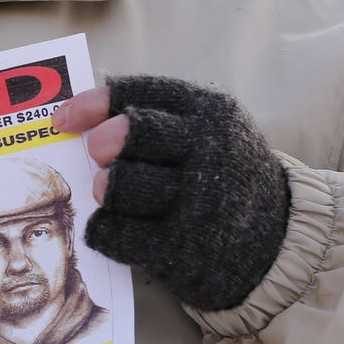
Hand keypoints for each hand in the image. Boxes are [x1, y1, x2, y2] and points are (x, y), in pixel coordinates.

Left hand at [52, 75, 291, 312]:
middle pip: (129, 134)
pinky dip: (104, 229)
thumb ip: (161, 118)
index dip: (90, 104)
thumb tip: (84, 114)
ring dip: (104, 190)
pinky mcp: (184, 250)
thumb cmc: (228, 179)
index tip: (64, 118)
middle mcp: (210, 151)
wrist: (280, 242)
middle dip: (102, 144)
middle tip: (99, 157)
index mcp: (212, 112)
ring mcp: (199, 203)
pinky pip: (116, 233)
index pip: (138, 93)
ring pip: (119, 185)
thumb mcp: (213, 133)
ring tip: (112, 195)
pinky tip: (115, 227)